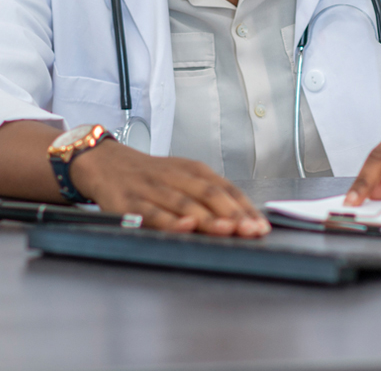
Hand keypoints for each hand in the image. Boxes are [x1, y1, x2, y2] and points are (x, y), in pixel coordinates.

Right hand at [71, 140, 269, 235]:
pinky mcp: (129, 201)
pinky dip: (169, 220)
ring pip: (184, 202)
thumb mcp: (182, 178)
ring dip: (207, 218)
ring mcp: (153, 188)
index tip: (261, 225)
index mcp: (194, 170)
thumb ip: (206, 195)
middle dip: (233, 213)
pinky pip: (151, 212)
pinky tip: (184, 226)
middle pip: (210, 193)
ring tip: (227, 230)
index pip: (226, 188)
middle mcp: (177, 176)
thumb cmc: (151, 177)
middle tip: (251, 230)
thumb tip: (240, 218)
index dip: (245, 207)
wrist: (106, 163)